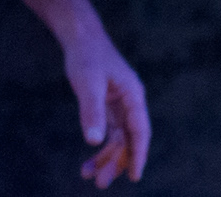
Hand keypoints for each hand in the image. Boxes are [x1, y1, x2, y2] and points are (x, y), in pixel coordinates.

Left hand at [0, 0, 151, 186]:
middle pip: (129, 139)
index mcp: (133, 95)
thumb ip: (91, 112)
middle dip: (116, 162)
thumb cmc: (86, 57)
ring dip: (106, 157)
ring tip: (88, 176)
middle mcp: (130, 101)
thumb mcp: (87, 84)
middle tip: (100, 183)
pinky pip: (109, 132)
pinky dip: (100, 146)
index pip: (140, 131)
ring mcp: (120, 103)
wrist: (80, 37)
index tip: (134, 176)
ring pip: (119, 138)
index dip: (138, 155)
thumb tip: (93, 141)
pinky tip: (87, 159)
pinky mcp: (108, 104)